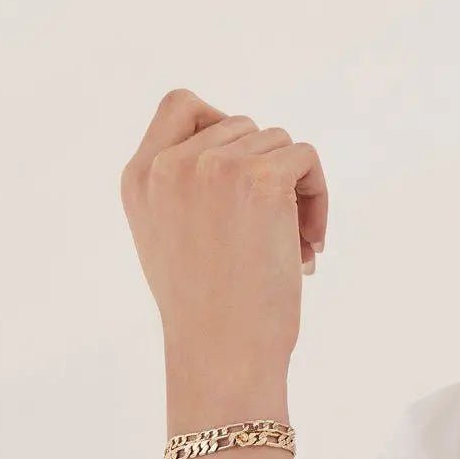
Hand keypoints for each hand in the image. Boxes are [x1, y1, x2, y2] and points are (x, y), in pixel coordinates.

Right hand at [119, 88, 329, 377]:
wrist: (221, 353)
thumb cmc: (206, 309)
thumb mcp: (169, 235)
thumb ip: (187, 185)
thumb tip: (251, 146)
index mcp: (140, 176)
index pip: (181, 105)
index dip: (220, 122)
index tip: (243, 166)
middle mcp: (171, 164)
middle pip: (244, 125)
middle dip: (268, 170)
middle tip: (277, 229)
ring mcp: (214, 166)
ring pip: (279, 143)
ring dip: (297, 190)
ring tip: (293, 247)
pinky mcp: (260, 178)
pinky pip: (307, 158)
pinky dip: (319, 197)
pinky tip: (309, 247)